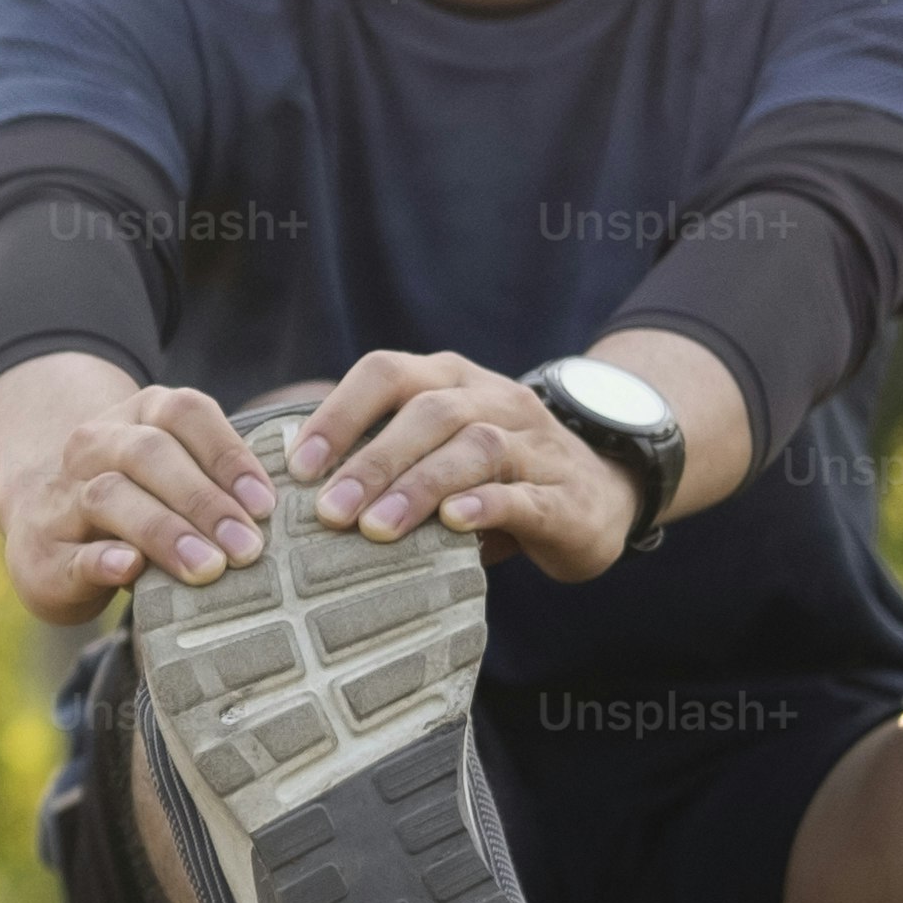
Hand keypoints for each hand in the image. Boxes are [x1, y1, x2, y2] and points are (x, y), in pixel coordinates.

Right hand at [0, 375, 285, 623]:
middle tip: (248, 547)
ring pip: (109, 496)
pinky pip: (70, 551)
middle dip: (204, 500)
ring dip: (164, 531)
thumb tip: (291, 512)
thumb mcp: (172, 477)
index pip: (184, 414)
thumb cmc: (137, 504)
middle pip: (148, 454)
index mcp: (137, 418)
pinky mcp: (39, 552)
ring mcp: (61, 496)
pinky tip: (129, 568)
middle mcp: (94, 446)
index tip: (266, 503)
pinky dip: (101, 558)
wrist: (38, 521)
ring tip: (208, 568)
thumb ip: (218, 484)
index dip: (227, 454)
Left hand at [286, 348, 639, 582]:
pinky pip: (523, 493)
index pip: (388, 373)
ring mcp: (537, 445)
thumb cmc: (495, 477)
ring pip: (474, 447)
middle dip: (372, 461)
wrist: (604, 494)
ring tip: (377, 529)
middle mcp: (496, 401)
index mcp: (453, 381)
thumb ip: (384, 462)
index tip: (298, 466)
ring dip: (419, 487)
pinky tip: (453, 525)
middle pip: (428, 413)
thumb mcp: (439, 453)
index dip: (339, 413)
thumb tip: (298, 497)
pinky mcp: (566, 496)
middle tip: (328, 512)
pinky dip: (485, 506)